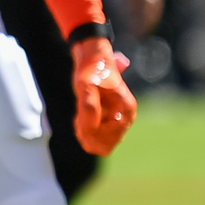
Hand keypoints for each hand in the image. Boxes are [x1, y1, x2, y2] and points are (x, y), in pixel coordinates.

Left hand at [71, 37, 136, 154]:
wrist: (91, 59)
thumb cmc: (91, 70)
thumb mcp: (85, 85)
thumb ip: (88, 107)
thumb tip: (89, 128)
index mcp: (126, 110)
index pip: (110, 138)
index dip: (91, 134)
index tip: (79, 121)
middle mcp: (125, 118)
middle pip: (106, 144)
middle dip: (89, 135)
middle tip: (78, 118)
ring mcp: (118, 121)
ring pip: (100, 143)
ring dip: (86, 133)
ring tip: (79, 117)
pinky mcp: (109, 121)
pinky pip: (97, 138)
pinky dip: (85, 131)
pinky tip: (80, 119)